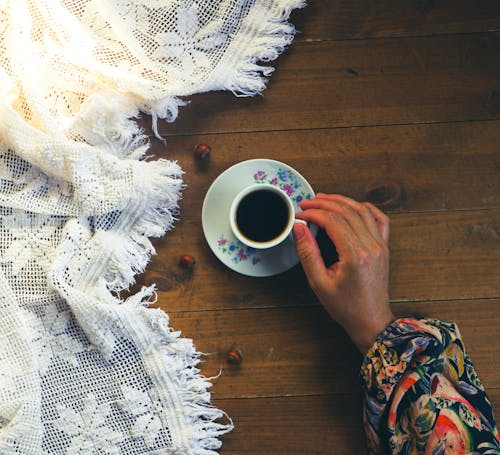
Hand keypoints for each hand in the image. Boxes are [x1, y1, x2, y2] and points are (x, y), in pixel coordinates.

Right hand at [293, 194, 393, 353]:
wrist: (371, 321)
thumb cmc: (347, 307)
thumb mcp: (319, 282)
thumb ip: (308, 252)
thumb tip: (299, 228)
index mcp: (355, 254)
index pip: (332, 220)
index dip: (313, 213)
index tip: (301, 214)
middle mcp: (371, 246)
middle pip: (346, 211)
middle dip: (324, 203)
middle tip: (307, 204)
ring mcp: (380, 245)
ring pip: (362, 210)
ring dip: (342, 201)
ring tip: (324, 199)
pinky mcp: (383, 247)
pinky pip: (379, 219)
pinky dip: (366, 208)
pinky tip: (354, 206)